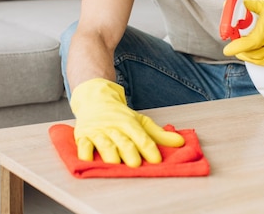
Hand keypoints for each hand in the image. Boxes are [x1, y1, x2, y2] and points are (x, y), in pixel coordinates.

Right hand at [69, 78, 184, 166]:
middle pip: (123, 141)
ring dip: (109, 153)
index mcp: (129, 123)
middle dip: (129, 152)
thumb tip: (180, 143)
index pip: (141, 136)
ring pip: (104, 143)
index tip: (156, 160)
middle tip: (135, 164)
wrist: (95, 99)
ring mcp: (97, 132)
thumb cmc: (119, 115)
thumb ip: (159, 134)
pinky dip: (84, 153)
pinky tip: (86, 160)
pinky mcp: (83, 136)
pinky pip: (83, 145)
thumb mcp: (140, 121)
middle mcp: (113, 127)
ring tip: (114, 163)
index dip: (149, 148)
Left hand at [223, 0, 263, 64]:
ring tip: (241, 48)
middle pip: (252, 51)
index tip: (227, 49)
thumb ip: (249, 5)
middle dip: (239, 50)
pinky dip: (255, 59)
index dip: (237, 46)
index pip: (251, 40)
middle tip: (233, 45)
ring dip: (246, 55)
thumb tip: (233, 4)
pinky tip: (251, 53)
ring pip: (257, 59)